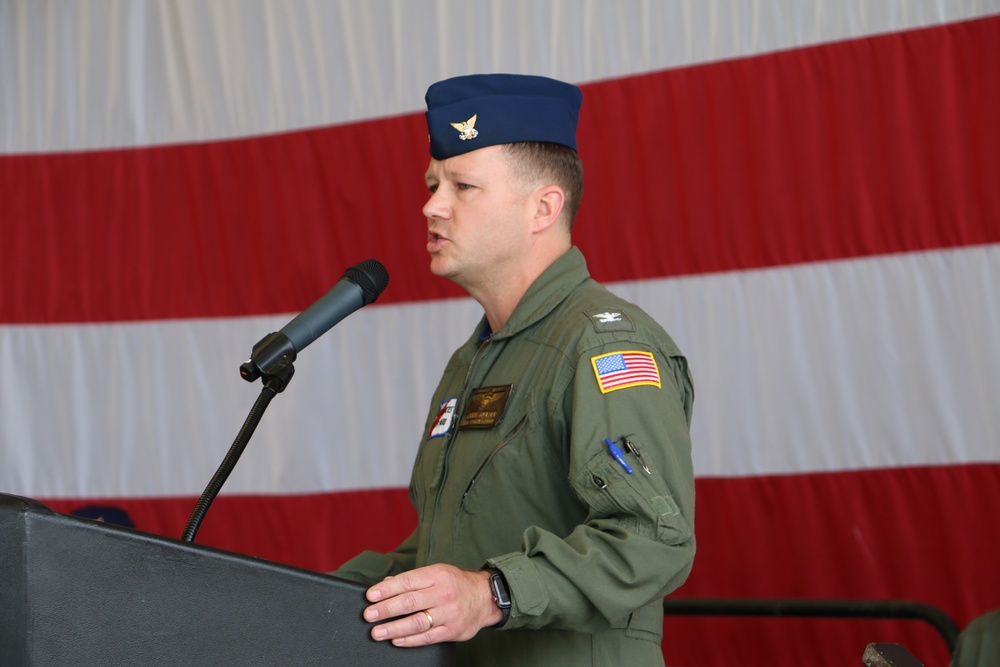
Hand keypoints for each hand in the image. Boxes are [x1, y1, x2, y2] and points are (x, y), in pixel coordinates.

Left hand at [363, 563, 502, 645]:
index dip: (387, 589)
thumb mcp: (437, 573)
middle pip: (410, 602)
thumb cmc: (456, 583)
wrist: (485, 597)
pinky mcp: (453, 630)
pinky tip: (397, 640)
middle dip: (386, 609)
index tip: (371, 596)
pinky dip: (410, 640)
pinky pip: (428, 637)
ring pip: (417, 622)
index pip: (407, 581)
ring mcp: (449, 612)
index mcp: (437, 575)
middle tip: (369, 615)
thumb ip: (413, 579)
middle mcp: (443, 593)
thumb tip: (386, 584)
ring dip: (394, 628)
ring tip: (378, 632)